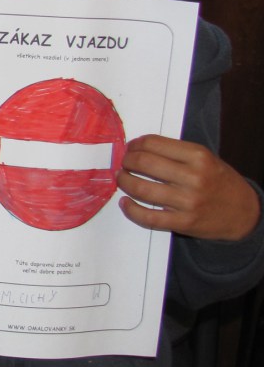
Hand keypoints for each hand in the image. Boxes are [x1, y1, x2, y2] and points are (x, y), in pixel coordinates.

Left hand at [118, 135, 261, 240]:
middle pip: (144, 163)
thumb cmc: (219, 182)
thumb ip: (176, 153)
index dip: (135, 144)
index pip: (154, 144)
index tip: (131, 148)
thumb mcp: (205, 159)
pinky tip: (125, 203)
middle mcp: (193, 177)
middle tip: (124, 163)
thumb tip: (138, 148)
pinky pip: (148, 217)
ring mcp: (188, 201)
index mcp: (199, 157)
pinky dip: (131, 210)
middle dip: (127, 161)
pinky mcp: (183, 222)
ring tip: (123, 179)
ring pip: (141, 189)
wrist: (243, 212)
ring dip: (124, 182)